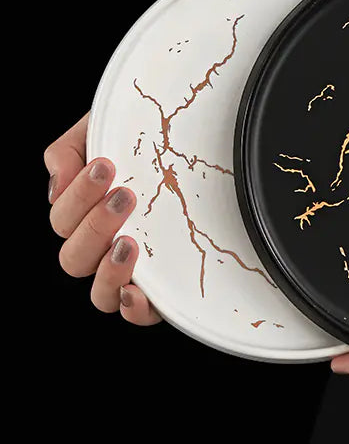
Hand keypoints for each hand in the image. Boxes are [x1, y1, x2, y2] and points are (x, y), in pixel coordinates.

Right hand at [45, 111, 160, 325]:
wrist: (195, 131)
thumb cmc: (148, 135)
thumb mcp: (107, 130)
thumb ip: (70, 149)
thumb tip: (58, 182)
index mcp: (85, 212)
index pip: (63, 219)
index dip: (77, 198)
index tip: (105, 167)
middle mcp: (104, 245)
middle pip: (73, 258)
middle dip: (94, 227)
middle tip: (124, 196)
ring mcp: (132, 268)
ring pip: (98, 293)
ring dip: (107, 270)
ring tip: (129, 241)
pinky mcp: (162, 287)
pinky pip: (138, 313)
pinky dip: (132, 308)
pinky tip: (138, 291)